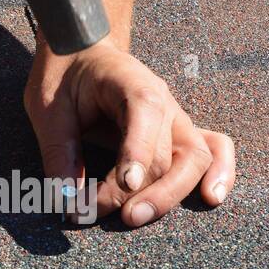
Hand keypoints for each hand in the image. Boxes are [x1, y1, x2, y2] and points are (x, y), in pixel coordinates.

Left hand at [25, 41, 235, 227]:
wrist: (81, 52)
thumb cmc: (65, 77)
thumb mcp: (48, 109)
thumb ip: (59, 152)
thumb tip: (67, 200)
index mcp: (131, 84)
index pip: (146, 116)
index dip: (138, 154)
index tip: (125, 187)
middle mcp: (163, 103)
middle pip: (171, 153)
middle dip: (146, 191)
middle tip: (113, 215)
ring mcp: (175, 120)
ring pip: (196, 159)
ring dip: (171, 194)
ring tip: (137, 216)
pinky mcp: (178, 135)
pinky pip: (214, 150)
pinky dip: (221, 173)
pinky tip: (212, 198)